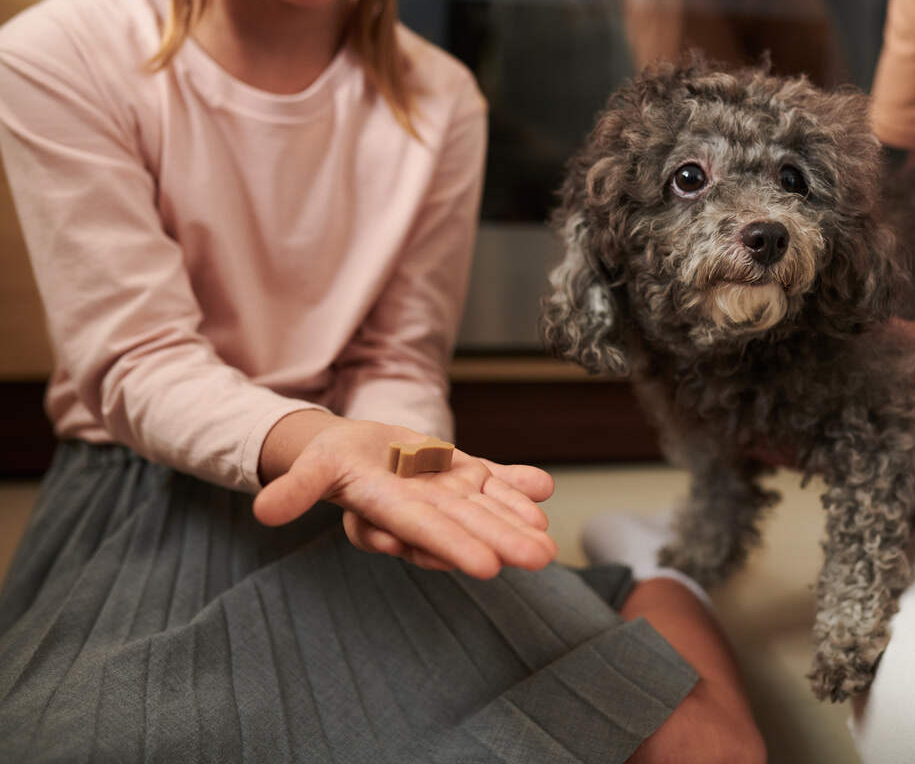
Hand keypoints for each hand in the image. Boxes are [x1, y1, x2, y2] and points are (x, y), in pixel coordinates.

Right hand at [253, 417, 556, 578]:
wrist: (354, 450)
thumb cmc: (330, 461)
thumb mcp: (312, 467)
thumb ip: (296, 489)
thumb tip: (263, 511)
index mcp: (388, 509)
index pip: (423, 530)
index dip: (454, 547)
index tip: (487, 566)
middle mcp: (424, 506)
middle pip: (468, 526)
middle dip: (503, 542)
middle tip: (540, 558)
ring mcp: (447, 490)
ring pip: (487, 508)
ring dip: (518, 521)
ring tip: (548, 538)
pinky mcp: (460, 472)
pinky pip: (492, 480)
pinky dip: (517, 484)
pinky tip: (544, 487)